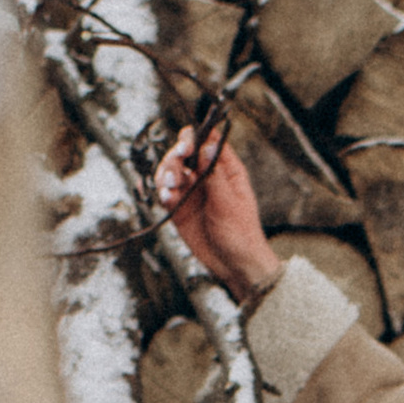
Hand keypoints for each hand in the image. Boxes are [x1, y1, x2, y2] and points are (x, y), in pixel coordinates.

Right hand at [156, 123, 279, 298]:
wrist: (233, 265)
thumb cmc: (241, 233)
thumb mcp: (229, 202)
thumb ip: (214, 174)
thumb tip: (208, 144)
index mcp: (225, 169)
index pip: (208, 140)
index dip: (196, 136)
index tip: (188, 144)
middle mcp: (205, 176)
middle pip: (184, 152)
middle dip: (176, 155)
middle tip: (177, 163)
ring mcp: (191, 191)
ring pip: (170, 171)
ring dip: (166, 174)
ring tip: (170, 187)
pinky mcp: (179, 208)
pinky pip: (165, 193)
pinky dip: (162, 193)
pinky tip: (166, 198)